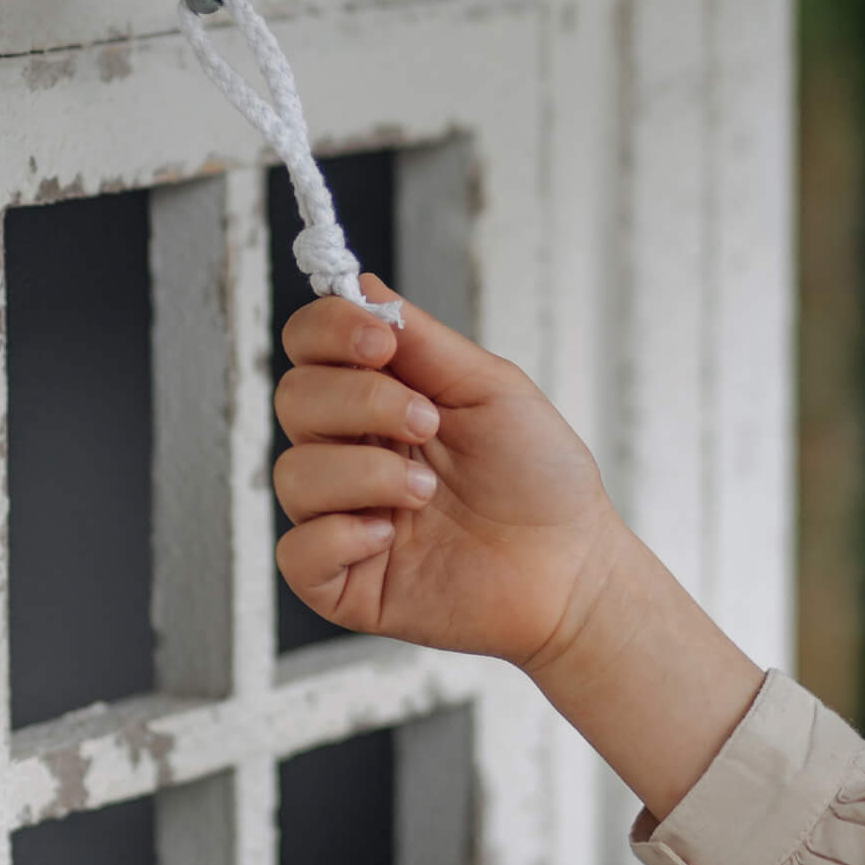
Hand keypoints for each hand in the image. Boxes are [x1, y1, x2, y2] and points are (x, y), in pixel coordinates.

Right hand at [274, 278, 764, 820]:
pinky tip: (392, 538)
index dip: (327, 330)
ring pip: (293, 473)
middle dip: (359, 402)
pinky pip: (297, 552)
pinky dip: (342, 536)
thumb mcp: (489, 387)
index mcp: (376, 398)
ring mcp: (340, 515)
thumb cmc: (539, 478)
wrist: (572, 569)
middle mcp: (349, 450)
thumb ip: (420, 338)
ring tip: (427, 491)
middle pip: (292, 399)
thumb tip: (361, 284)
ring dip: (364, 473)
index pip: (308, 346)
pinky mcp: (341, 581)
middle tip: (427, 421)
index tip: (378, 340)